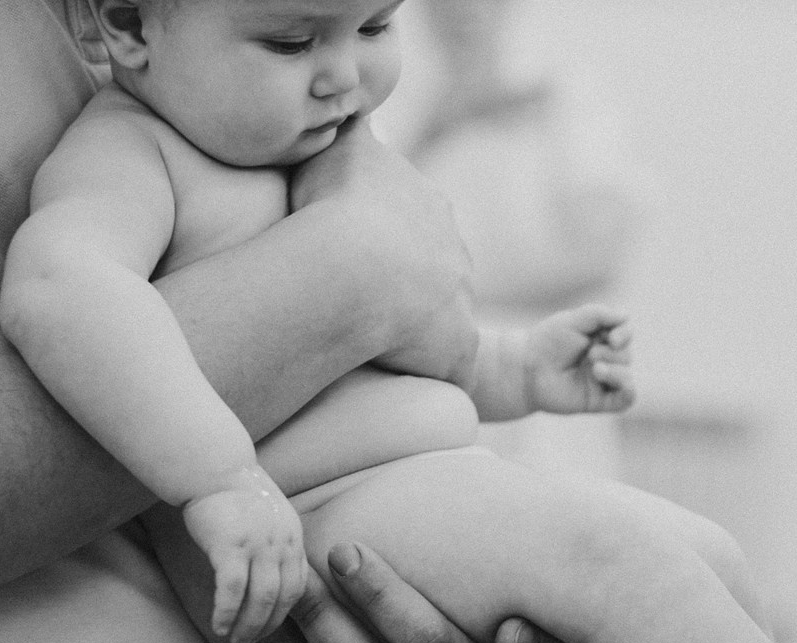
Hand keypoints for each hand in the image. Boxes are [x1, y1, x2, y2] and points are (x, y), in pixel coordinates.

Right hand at [181, 474, 306, 642]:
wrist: (212, 466)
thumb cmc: (234, 494)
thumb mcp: (270, 518)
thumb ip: (276, 545)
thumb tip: (271, 578)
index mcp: (294, 538)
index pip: (298, 587)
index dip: (285, 613)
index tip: (270, 629)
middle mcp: (282, 543)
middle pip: (283, 598)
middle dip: (267, 626)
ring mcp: (258, 545)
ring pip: (261, 599)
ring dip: (248, 625)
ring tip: (235, 640)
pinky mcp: (230, 546)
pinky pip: (231, 590)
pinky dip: (226, 612)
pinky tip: (218, 625)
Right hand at [290, 119, 479, 382]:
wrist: (355, 266)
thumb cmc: (336, 206)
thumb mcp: (341, 147)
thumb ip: (353, 126)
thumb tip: (356, 103)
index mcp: (429, 208)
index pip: (415, 225)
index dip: (387, 241)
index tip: (361, 255)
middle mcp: (454, 253)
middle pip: (436, 272)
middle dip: (411, 288)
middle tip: (368, 305)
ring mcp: (460, 304)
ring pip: (444, 320)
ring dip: (418, 334)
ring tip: (378, 347)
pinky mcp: (458, 350)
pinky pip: (448, 369)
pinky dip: (430, 376)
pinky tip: (405, 385)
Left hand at [520, 305, 634, 414]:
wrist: (527, 370)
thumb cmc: (546, 343)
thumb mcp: (573, 320)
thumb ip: (600, 314)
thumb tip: (627, 316)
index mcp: (599, 339)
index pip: (625, 335)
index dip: (624, 335)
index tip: (612, 338)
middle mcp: (603, 360)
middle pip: (626, 355)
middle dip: (611, 353)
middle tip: (589, 355)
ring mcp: (602, 381)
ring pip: (627, 377)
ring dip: (616, 371)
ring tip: (595, 369)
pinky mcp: (599, 401)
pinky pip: (626, 399)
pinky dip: (629, 391)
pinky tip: (622, 385)